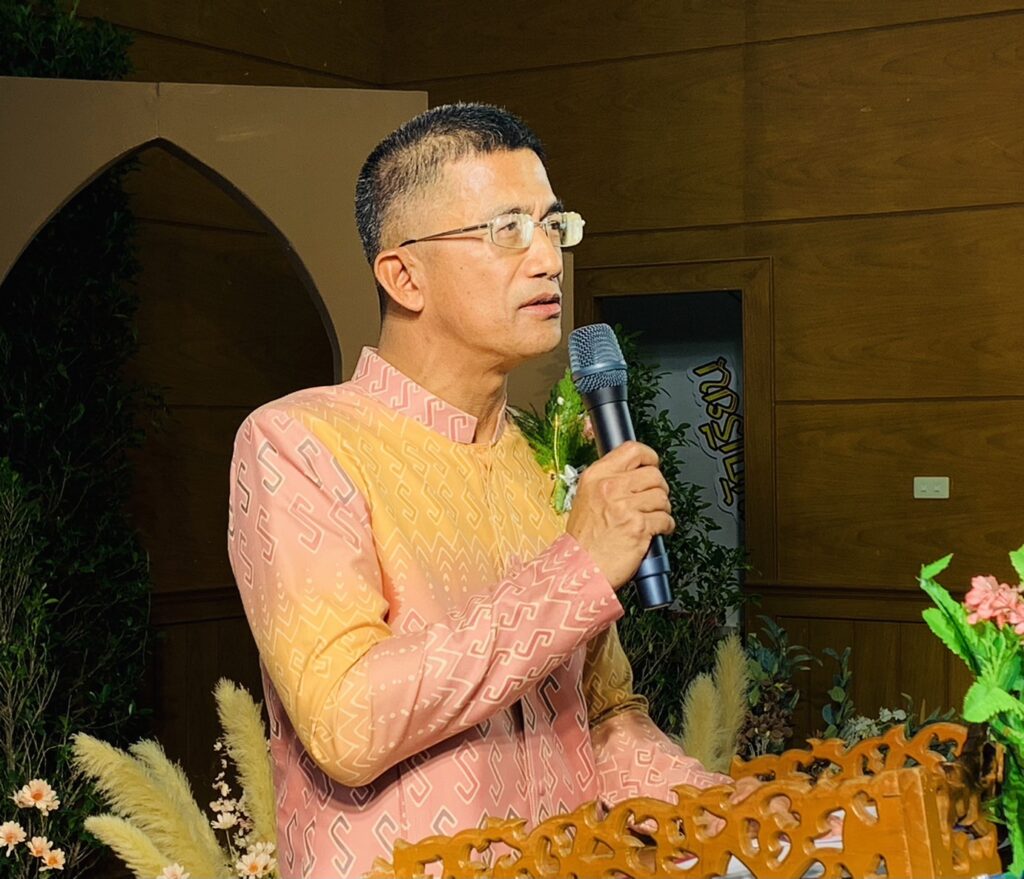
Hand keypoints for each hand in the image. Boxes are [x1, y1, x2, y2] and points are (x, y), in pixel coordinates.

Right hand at [565, 441, 673, 589]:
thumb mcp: (586, 498)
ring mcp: (624, 507)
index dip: (649, 458)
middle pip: (654, 474)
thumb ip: (608, 482)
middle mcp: (610, 487)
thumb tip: (634, 472)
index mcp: (596, 476)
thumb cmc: (583, 540)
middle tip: (652, 500)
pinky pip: (665, 519)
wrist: (579, 569)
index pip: (632, 450)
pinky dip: (666, 527)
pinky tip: (656, 531)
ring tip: (651, 518)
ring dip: (662, 509)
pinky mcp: (638, 527)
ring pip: (662, 496)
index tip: (652, 465)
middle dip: (658, 488)